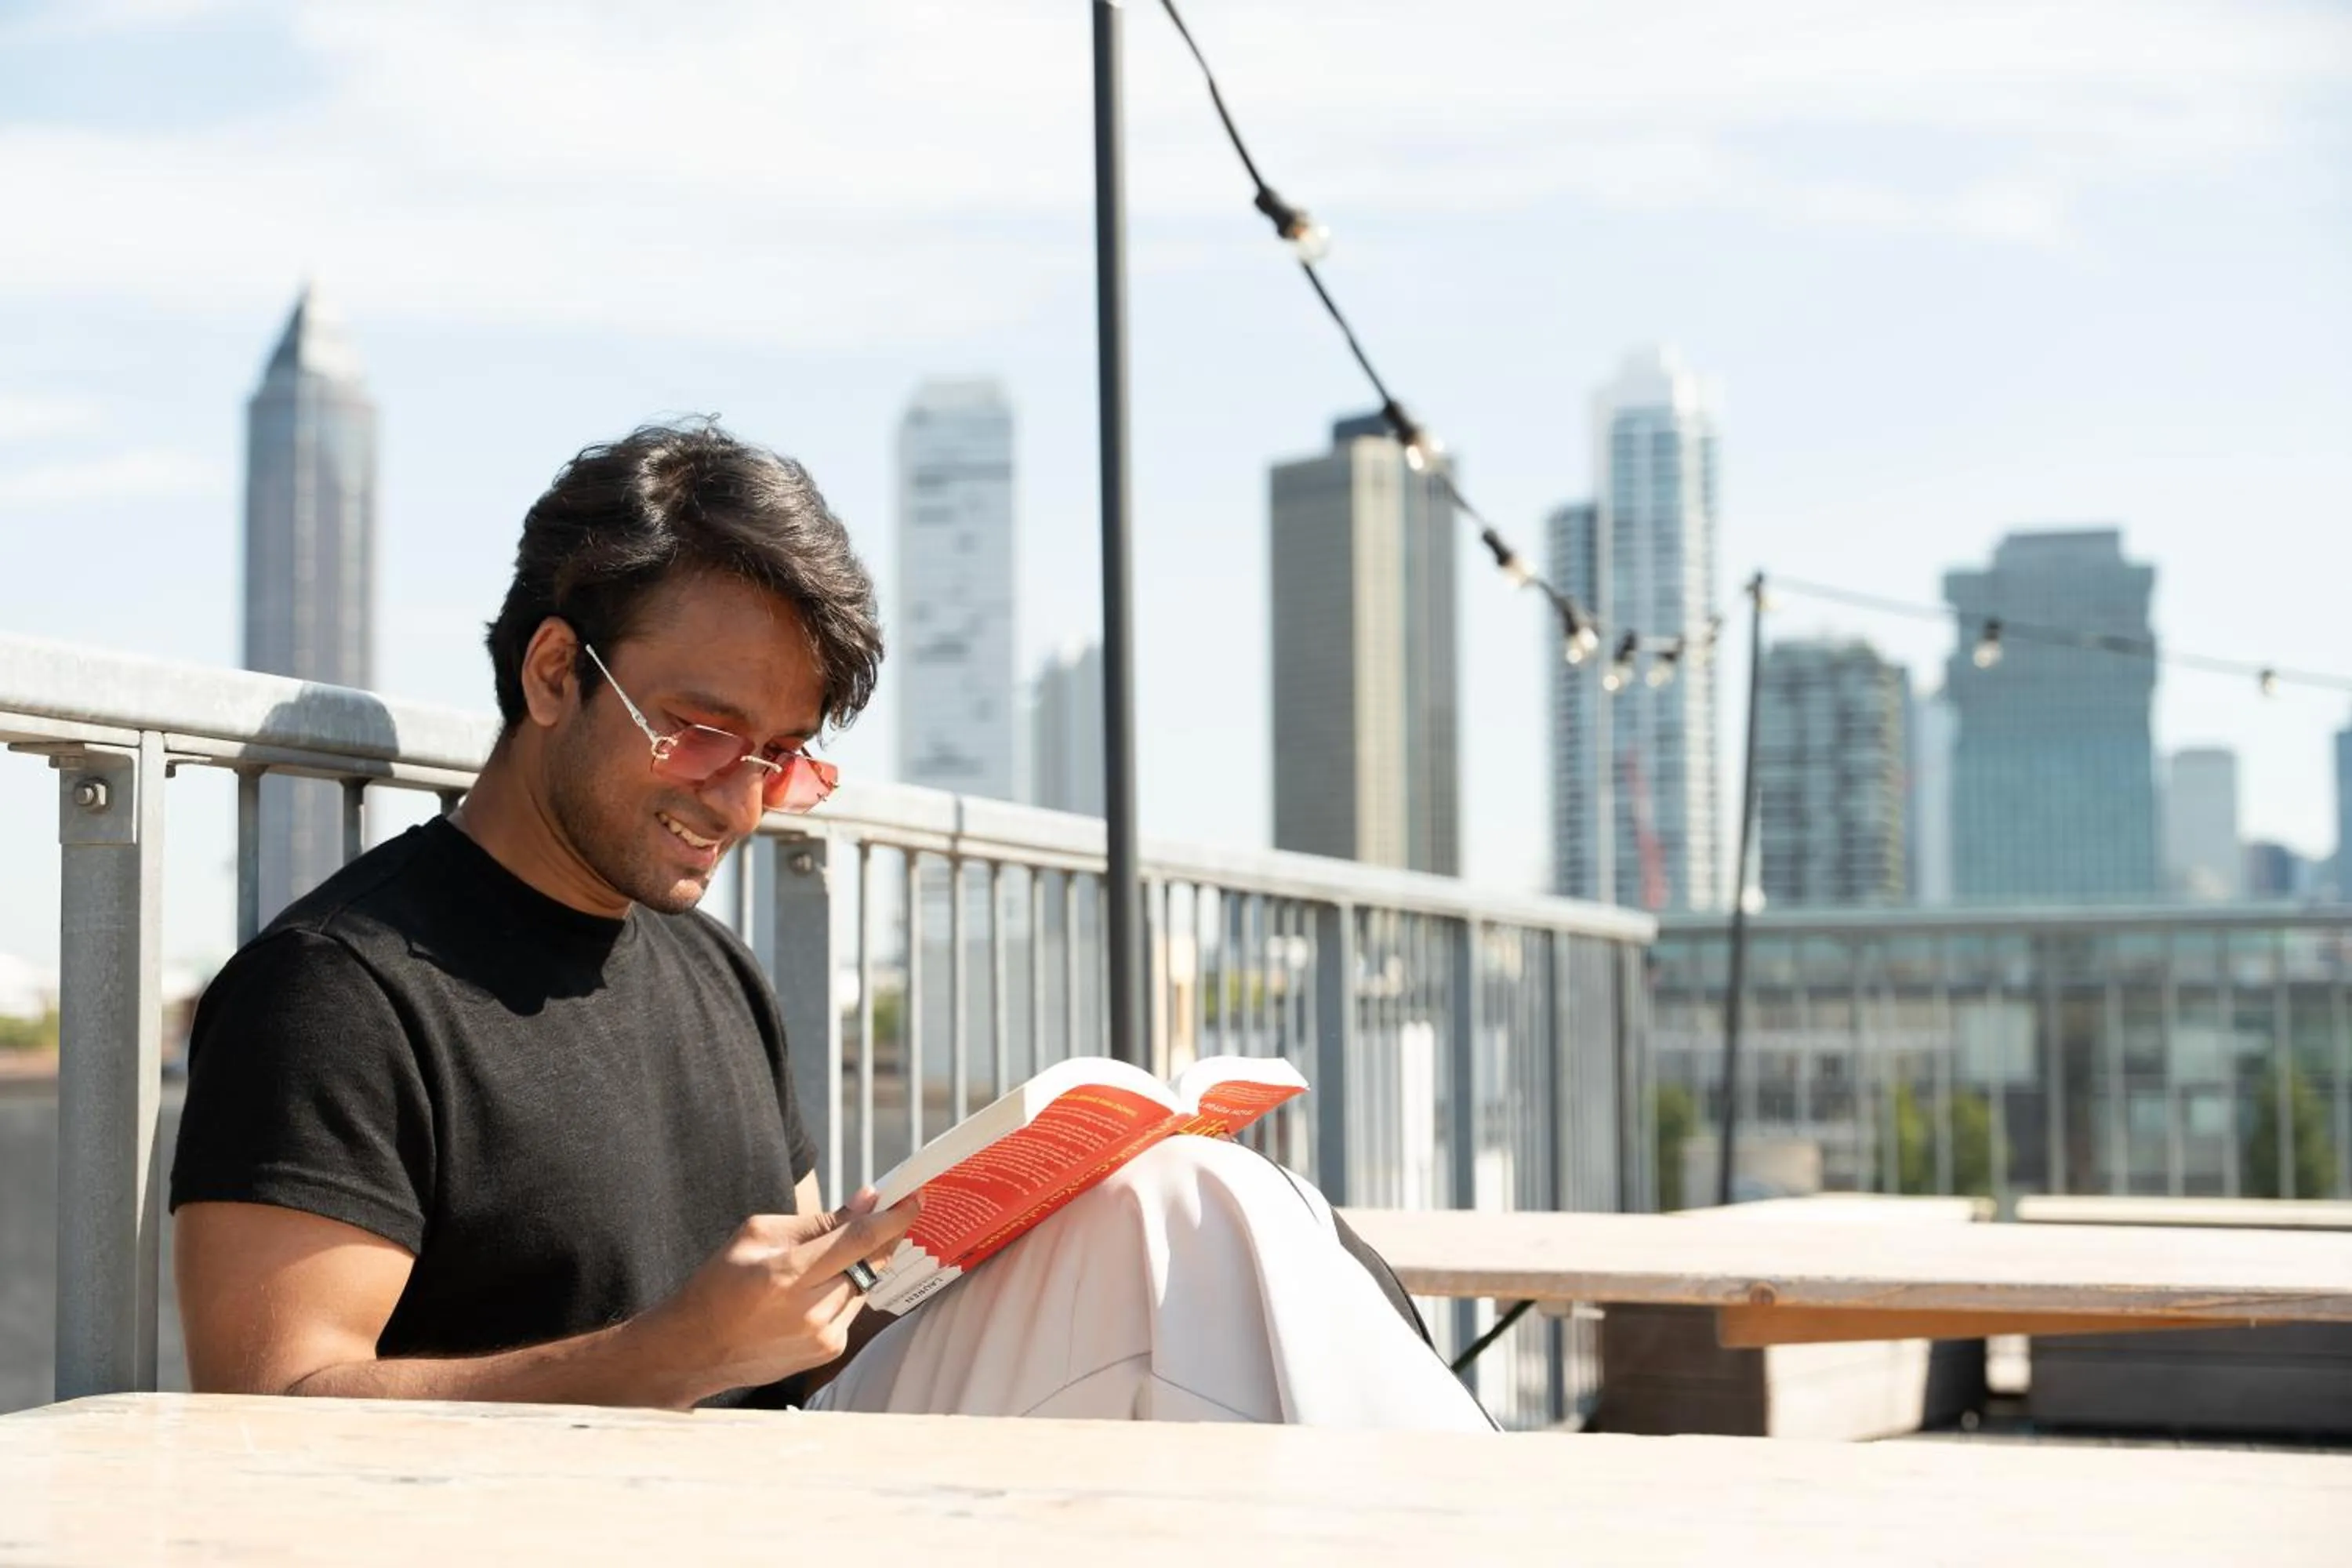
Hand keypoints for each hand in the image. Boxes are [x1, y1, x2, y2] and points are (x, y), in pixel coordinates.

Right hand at [637, 1188, 918, 1404]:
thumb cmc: (720, 1284)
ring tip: (825, 1259)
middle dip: (884, 1234)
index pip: (859, 1241)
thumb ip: (817, 1222)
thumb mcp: (757, 1235)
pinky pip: (853, 1307)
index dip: (894, 1217)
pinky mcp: (828, 1351)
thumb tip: (866, 1201)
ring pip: (865, 1284)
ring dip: (861, 1263)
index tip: (915, 1197)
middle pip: (871, 1262)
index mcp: (786, 1275)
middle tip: (891, 1210)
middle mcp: (810, 1310)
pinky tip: (814, 1289)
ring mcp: (822, 1336)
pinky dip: (845, 1289)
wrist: (695, 1350)